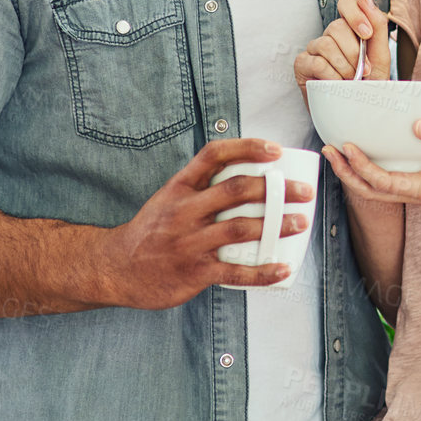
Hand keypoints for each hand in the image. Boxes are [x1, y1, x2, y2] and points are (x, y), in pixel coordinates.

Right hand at [103, 139, 315, 308]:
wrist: (117, 268)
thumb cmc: (151, 231)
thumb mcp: (169, 199)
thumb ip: (201, 187)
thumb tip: (246, 174)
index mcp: (180, 187)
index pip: (214, 155)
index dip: (247, 147)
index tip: (275, 149)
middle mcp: (184, 210)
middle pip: (236, 190)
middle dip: (275, 189)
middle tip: (303, 191)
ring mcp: (189, 242)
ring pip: (240, 228)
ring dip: (276, 225)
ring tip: (300, 223)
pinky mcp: (194, 272)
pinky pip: (235, 272)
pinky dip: (262, 272)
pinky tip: (282, 268)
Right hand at [293, 0, 389, 96]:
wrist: (359, 114)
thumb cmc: (368, 86)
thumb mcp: (380, 56)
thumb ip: (377, 26)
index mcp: (350, 29)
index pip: (347, 3)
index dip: (355, 15)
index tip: (366, 35)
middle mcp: (330, 36)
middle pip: (337, 27)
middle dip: (354, 52)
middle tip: (363, 71)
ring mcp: (314, 49)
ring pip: (326, 44)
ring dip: (344, 66)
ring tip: (351, 81)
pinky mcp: (302, 65)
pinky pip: (316, 62)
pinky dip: (331, 76)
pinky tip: (336, 85)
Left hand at [333, 121, 420, 220]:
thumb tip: (417, 125)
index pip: (386, 182)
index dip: (363, 167)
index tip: (347, 148)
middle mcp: (418, 192)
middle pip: (372, 191)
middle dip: (347, 173)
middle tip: (328, 150)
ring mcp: (416, 189)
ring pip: (375, 189)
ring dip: (352, 173)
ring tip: (334, 152)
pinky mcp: (417, 180)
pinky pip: (385, 181)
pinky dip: (366, 170)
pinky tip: (357, 154)